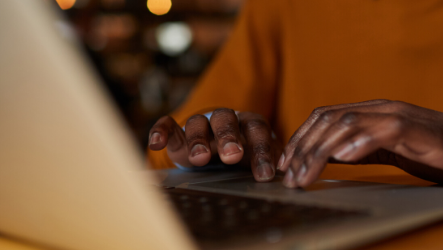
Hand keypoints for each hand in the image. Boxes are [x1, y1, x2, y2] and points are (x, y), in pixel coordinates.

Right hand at [148, 108, 281, 181]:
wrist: (221, 145)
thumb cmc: (247, 153)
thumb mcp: (259, 158)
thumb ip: (269, 164)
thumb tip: (286, 178)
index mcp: (250, 124)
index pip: (258, 131)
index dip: (262, 151)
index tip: (264, 174)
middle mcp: (226, 120)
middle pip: (227, 121)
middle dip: (229, 138)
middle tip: (233, 156)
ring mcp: (201, 123)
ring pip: (198, 123)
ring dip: (198, 139)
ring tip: (199, 158)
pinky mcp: (178, 131)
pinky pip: (167, 124)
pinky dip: (161, 130)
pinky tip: (156, 143)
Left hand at [277, 100, 442, 187]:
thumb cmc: (438, 152)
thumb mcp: (391, 150)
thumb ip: (362, 148)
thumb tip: (329, 157)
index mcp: (374, 112)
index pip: (326, 116)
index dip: (300, 139)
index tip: (285, 165)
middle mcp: (383, 109)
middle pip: (331, 119)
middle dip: (304, 148)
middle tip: (291, 177)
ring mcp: (402, 116)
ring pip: (350, 122)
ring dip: (323, 149)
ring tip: (308, 174)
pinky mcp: (421, 131)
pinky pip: (386, 130)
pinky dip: (361, 142)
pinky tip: (344, 158)